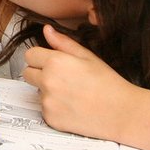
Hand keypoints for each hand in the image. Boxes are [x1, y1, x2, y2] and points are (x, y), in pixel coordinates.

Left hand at [21, 25, 138, 140]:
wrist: (121, 113)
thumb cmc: (108, 83)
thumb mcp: (87, 56)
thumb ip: (63, 43)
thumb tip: (47, 30)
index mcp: (55, 62)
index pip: (30, 55)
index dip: (40, 57)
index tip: (50, 62)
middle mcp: (47, 81)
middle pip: (27, 73)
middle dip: (39, 73)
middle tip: (62, 78)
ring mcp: (47, 102)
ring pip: (37, 92)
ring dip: (48, 91)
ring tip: (72, 94)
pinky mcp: (50, 119)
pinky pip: (44, 109)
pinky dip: (54, 108)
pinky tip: (72, 107)